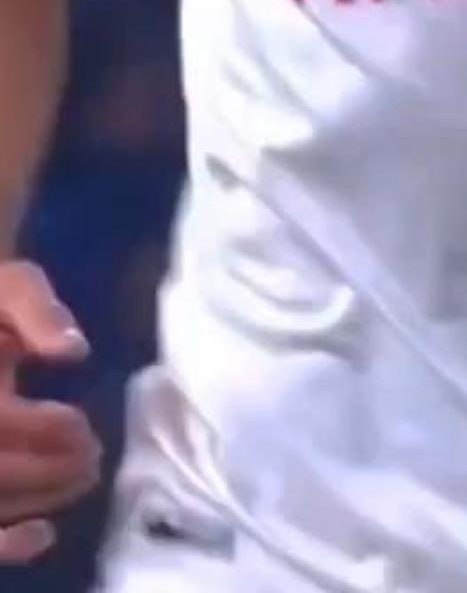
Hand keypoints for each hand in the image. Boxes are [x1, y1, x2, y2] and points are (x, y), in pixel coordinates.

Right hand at [0, 264, 100, 565]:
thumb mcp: (13, 285)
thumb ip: (38, 310)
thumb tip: (74, 352)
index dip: (41, 428)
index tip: (79, 420)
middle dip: (49, 469)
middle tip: (95, 455)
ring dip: (38, 501)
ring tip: (85, 477)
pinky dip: (6, 543)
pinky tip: (43, 534)